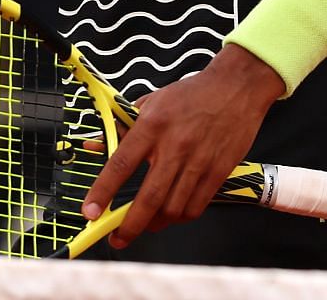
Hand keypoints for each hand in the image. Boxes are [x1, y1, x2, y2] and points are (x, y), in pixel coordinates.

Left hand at [81, 45, 280, 249]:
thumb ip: (124, 127)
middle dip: (130, 225)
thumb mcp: (151, 101)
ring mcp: (199, 162)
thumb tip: (96, 146)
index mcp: (152, 126)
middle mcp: (174, 147)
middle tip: (117, 238)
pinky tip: (170, 215)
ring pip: (173, 208)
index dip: (103, 192)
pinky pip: (196, 206)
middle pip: (149, 197)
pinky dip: (180, 217)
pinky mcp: (219, 172)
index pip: (121, 165)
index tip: (90, 212)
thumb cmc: (189, 94)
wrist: (235, 87)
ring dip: (154, 224)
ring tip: (143, 225)